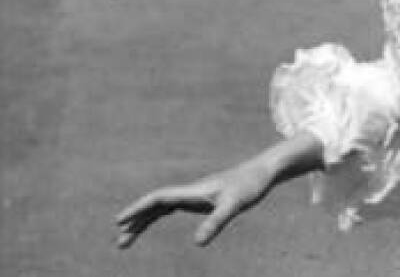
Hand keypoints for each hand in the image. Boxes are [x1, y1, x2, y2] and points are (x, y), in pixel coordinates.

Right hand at [114, 159, 274, 248]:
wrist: (263, 172)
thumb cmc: (250, 186)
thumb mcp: (234, 206)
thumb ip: (216, 223)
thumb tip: (197, 244)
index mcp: (192, 191)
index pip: (158, 199)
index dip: (138, 209)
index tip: (119, 221)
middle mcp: (189, 191)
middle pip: (154, 205)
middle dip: (135, 222)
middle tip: (119, 243)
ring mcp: (194, 194)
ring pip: (160, 207)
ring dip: (143, 221)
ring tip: (126, 239)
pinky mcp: (200, 198)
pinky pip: (171, 207)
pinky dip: (157, 215)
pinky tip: (152, 222)